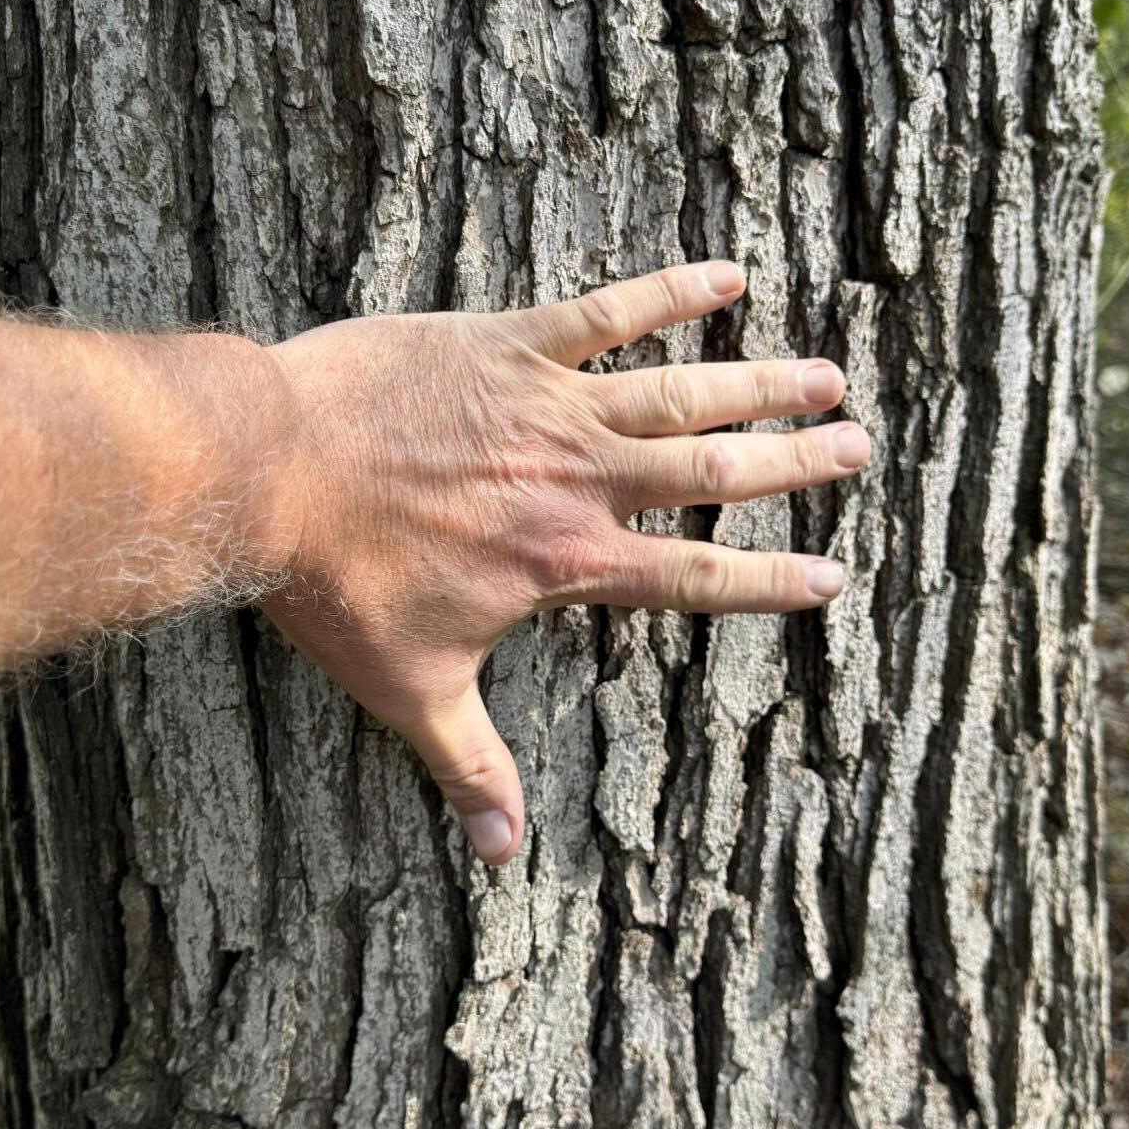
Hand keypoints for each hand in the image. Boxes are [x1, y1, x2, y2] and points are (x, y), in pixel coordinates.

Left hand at [261, 262, 869, 863]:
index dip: (771, 582)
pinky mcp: (507, 344)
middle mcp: (579, 482)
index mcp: (568, 563)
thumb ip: (470, 765)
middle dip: (794, 463)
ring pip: (681, 390)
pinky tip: (725, 274)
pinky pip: (605, 313)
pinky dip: (668, 291)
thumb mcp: (411, 689)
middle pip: (713, 474)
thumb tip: (501, 855)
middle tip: (858, 445)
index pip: (696, 580)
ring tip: (825, 373)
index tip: (833, 577)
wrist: (270, 475)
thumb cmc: (335, 587)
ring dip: (759, 382)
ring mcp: (548, 406)